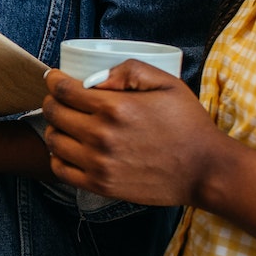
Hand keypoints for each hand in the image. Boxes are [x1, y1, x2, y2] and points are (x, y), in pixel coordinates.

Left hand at [40, 61, 229, 206]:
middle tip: (58, 98)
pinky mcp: (101, 185)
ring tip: (64, 122)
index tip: (53, 77)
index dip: (53, 80)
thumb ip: (131, 70)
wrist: (204, 170)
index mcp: (116, 108)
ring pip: (53, 141)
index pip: (64, 91)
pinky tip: (68, 148)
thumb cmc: (188, 124)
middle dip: (51, 101)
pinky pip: (61, 169)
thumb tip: (95, 76)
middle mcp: (102, 136)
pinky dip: (57, 156)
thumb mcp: (168, 84)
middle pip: (54, 113)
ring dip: (53, 127)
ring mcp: (99, 164)